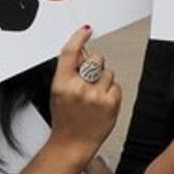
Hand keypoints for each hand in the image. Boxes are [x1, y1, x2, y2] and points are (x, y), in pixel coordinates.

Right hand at [49, 26, 121, 156]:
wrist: (72, 143)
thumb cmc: (65, 119)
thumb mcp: (58, 92)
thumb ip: (69, 72)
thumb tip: (82, 53)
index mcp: (62, 83)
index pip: (70, 52)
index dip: (79, 37)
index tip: (86, 30)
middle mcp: (78, 88)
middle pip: (96, 58)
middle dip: (96, 64)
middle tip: (90, 79)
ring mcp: (96, 95)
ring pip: (108, 72)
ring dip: (103, 81)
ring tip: (94, 96)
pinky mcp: (111, 103)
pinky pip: (116, 86)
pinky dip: (111, 93)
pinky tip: (101, 103)